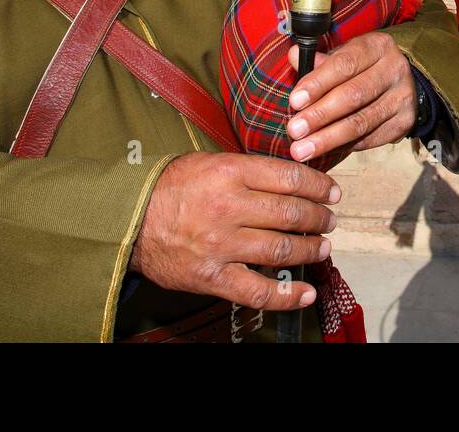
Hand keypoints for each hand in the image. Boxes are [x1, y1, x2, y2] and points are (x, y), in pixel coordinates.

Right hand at [129, 151, 338, 309]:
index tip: (331, 192)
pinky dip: (287, 295)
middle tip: (329, 220)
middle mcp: (229, 207)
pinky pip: (258, 291)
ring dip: (310, 249)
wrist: (127, 220)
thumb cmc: (170, 188)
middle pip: (291, 213)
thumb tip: (291, 178)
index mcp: (230, 172)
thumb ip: (249, 171)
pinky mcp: (212, 277)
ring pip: (282, 249)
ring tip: (322, 246)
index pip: (289, 178)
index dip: (318, 186)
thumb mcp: (209, 162)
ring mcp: (221, 245)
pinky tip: (306, 293)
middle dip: (319, 218)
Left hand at [284, 31, 417, 161]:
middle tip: (295, 131)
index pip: (345, 64)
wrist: (401, 81)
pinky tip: (326, 151)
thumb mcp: (345, 55)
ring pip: (362, 122)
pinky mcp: (404, 122)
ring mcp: (403, 97)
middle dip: (320, 116)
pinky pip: (370, 138)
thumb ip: (319, 61)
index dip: (318, 84)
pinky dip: (345, 146)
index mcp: (377, 46)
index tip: (295, 101)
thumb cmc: (363, 67)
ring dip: (329, 138)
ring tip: (303, 149)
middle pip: (354, 95)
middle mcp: (395, 69)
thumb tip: (293, 56)